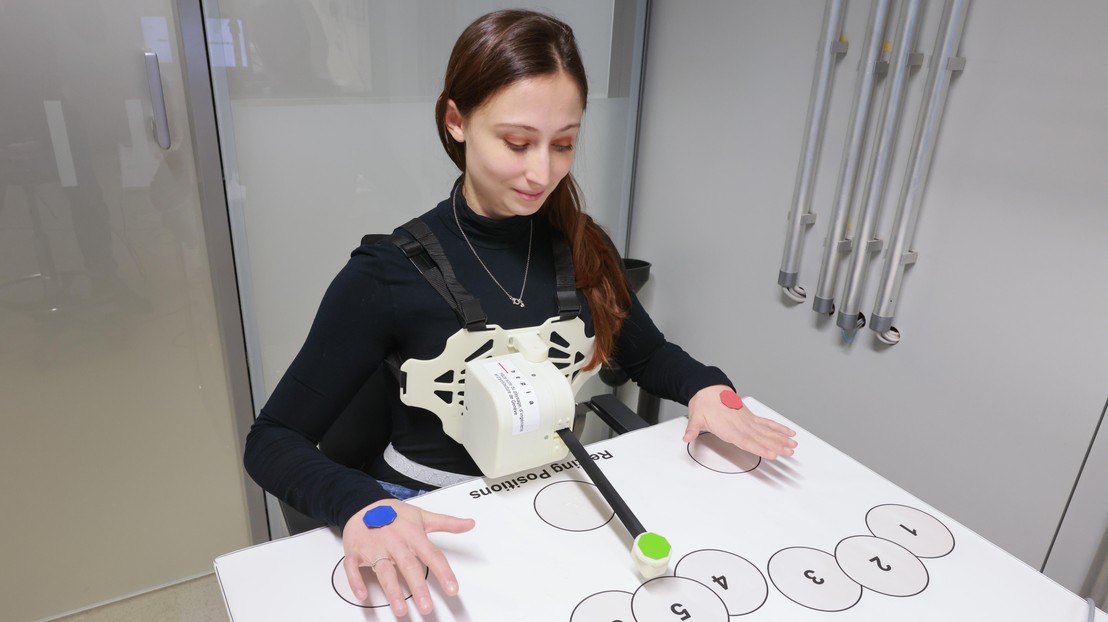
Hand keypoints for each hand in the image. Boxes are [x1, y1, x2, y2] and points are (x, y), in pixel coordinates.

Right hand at [342, 498, 474, 616]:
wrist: (363, 503)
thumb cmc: (393, 513)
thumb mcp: (422, 516)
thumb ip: (447, 523)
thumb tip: (469, 523)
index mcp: (412, 534)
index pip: (432, 554)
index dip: (443, 572)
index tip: (452, 589)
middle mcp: (394, 542)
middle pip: (408, 566)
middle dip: (418, 587)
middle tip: (427, 607)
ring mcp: (374, 547)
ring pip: (384, 570)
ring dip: (391, 591)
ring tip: (401, 609)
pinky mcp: (355, 551)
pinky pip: (353, 567)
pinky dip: (356, 581)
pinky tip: (362, 595)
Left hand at [683, 385, 796, 459]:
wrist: (708, 388)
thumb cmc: (703, 404)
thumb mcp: (695, 417)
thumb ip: (692, 429)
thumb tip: (686, 436)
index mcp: (728, 427)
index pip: (747, 441)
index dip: (760, 448)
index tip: (772, 453)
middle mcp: (741, 424)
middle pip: (761, 437)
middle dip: (777, 445)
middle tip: (790, 452)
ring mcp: (748, 420)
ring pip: (767, 431)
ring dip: (781, 438)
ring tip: (793, 445)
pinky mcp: (751, 417)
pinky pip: (767, 423)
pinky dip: (778, 428)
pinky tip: (789, 433)